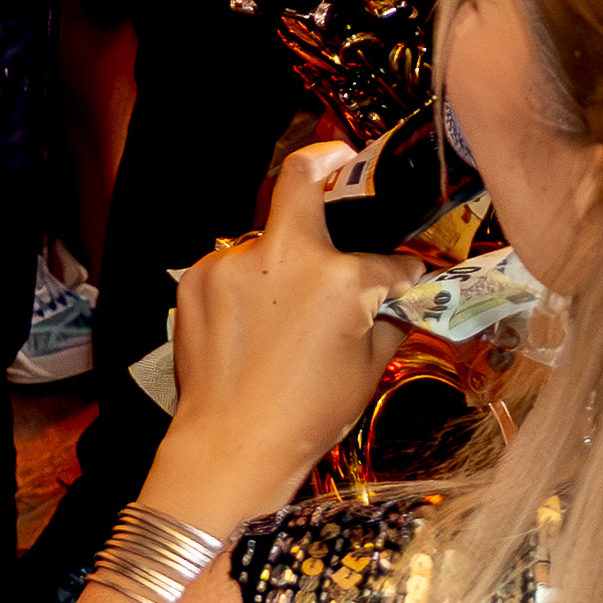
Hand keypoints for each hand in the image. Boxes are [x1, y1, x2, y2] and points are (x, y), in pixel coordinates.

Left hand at [156, 141, 428, 522]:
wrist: (231, 444)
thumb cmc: (309, 413)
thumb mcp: (369, 367)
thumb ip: (386, 318)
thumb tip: (398, 297)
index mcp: (340, 278)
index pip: (386, 260)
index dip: (402, 270)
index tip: (405, 274)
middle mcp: (285, 256)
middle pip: (299, 180)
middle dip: (321, 160)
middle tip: (336, 158)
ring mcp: (233, 263)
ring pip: (265, 242)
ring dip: (280, 262)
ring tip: (282, 309)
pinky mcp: (197, 278)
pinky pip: (232, 269)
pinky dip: (247, 286)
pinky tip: (251, 325)